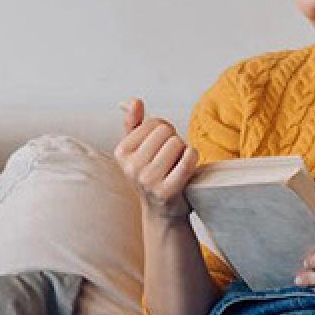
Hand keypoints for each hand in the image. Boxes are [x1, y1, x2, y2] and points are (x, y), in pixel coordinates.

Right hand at [115, 97, 198, 216]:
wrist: (162, 213)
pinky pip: (189, 158)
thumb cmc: (152, 175)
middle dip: (174, 141)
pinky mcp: (167, 191)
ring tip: (176, 166)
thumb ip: (134, 123)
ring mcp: (148, 180)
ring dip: (183, 151)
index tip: (160, 148)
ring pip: (178, 143)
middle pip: (166, 131)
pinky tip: (186, 169)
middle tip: (170, 158)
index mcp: (121, 152)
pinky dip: (192, 159)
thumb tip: (133, 101)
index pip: (154, 122)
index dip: (164, 131)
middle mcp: (131, 167)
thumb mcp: (137, 149)